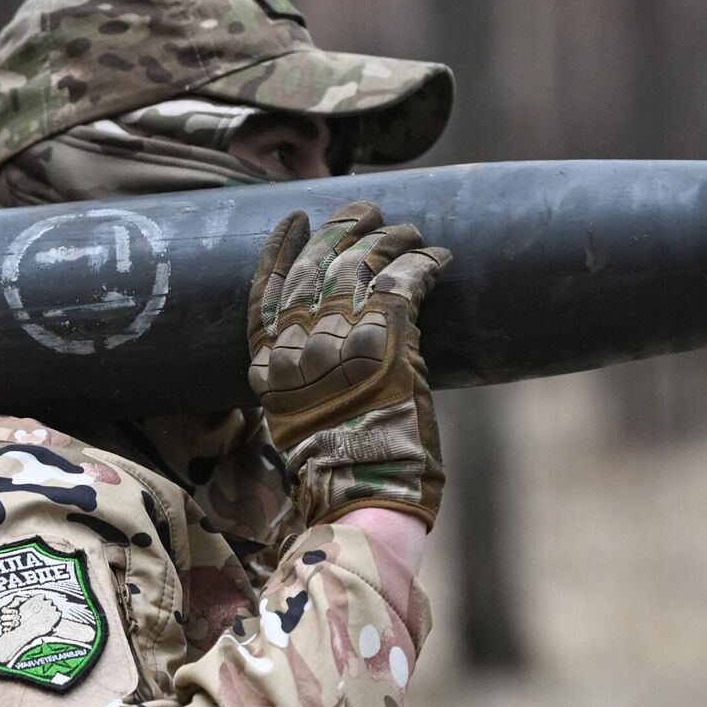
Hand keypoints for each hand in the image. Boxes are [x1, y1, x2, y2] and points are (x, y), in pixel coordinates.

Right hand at [246, 202, 449, 527]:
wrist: (361, 498)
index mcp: (271, 365)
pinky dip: (424, 263)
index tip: (294, 221)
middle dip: (340, 230)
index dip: (281, 252)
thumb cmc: (335, 474)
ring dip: (389, 240)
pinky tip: (438, 256)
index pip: (267, 292)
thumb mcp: (289, 423)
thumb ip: (289, 382)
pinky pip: (405, 281)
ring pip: (361, 265)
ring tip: (408, 230)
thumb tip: (296, 356)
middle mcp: (300, 344)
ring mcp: (342, 338)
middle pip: (316, 267)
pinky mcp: (388, 339)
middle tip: (363, 209)